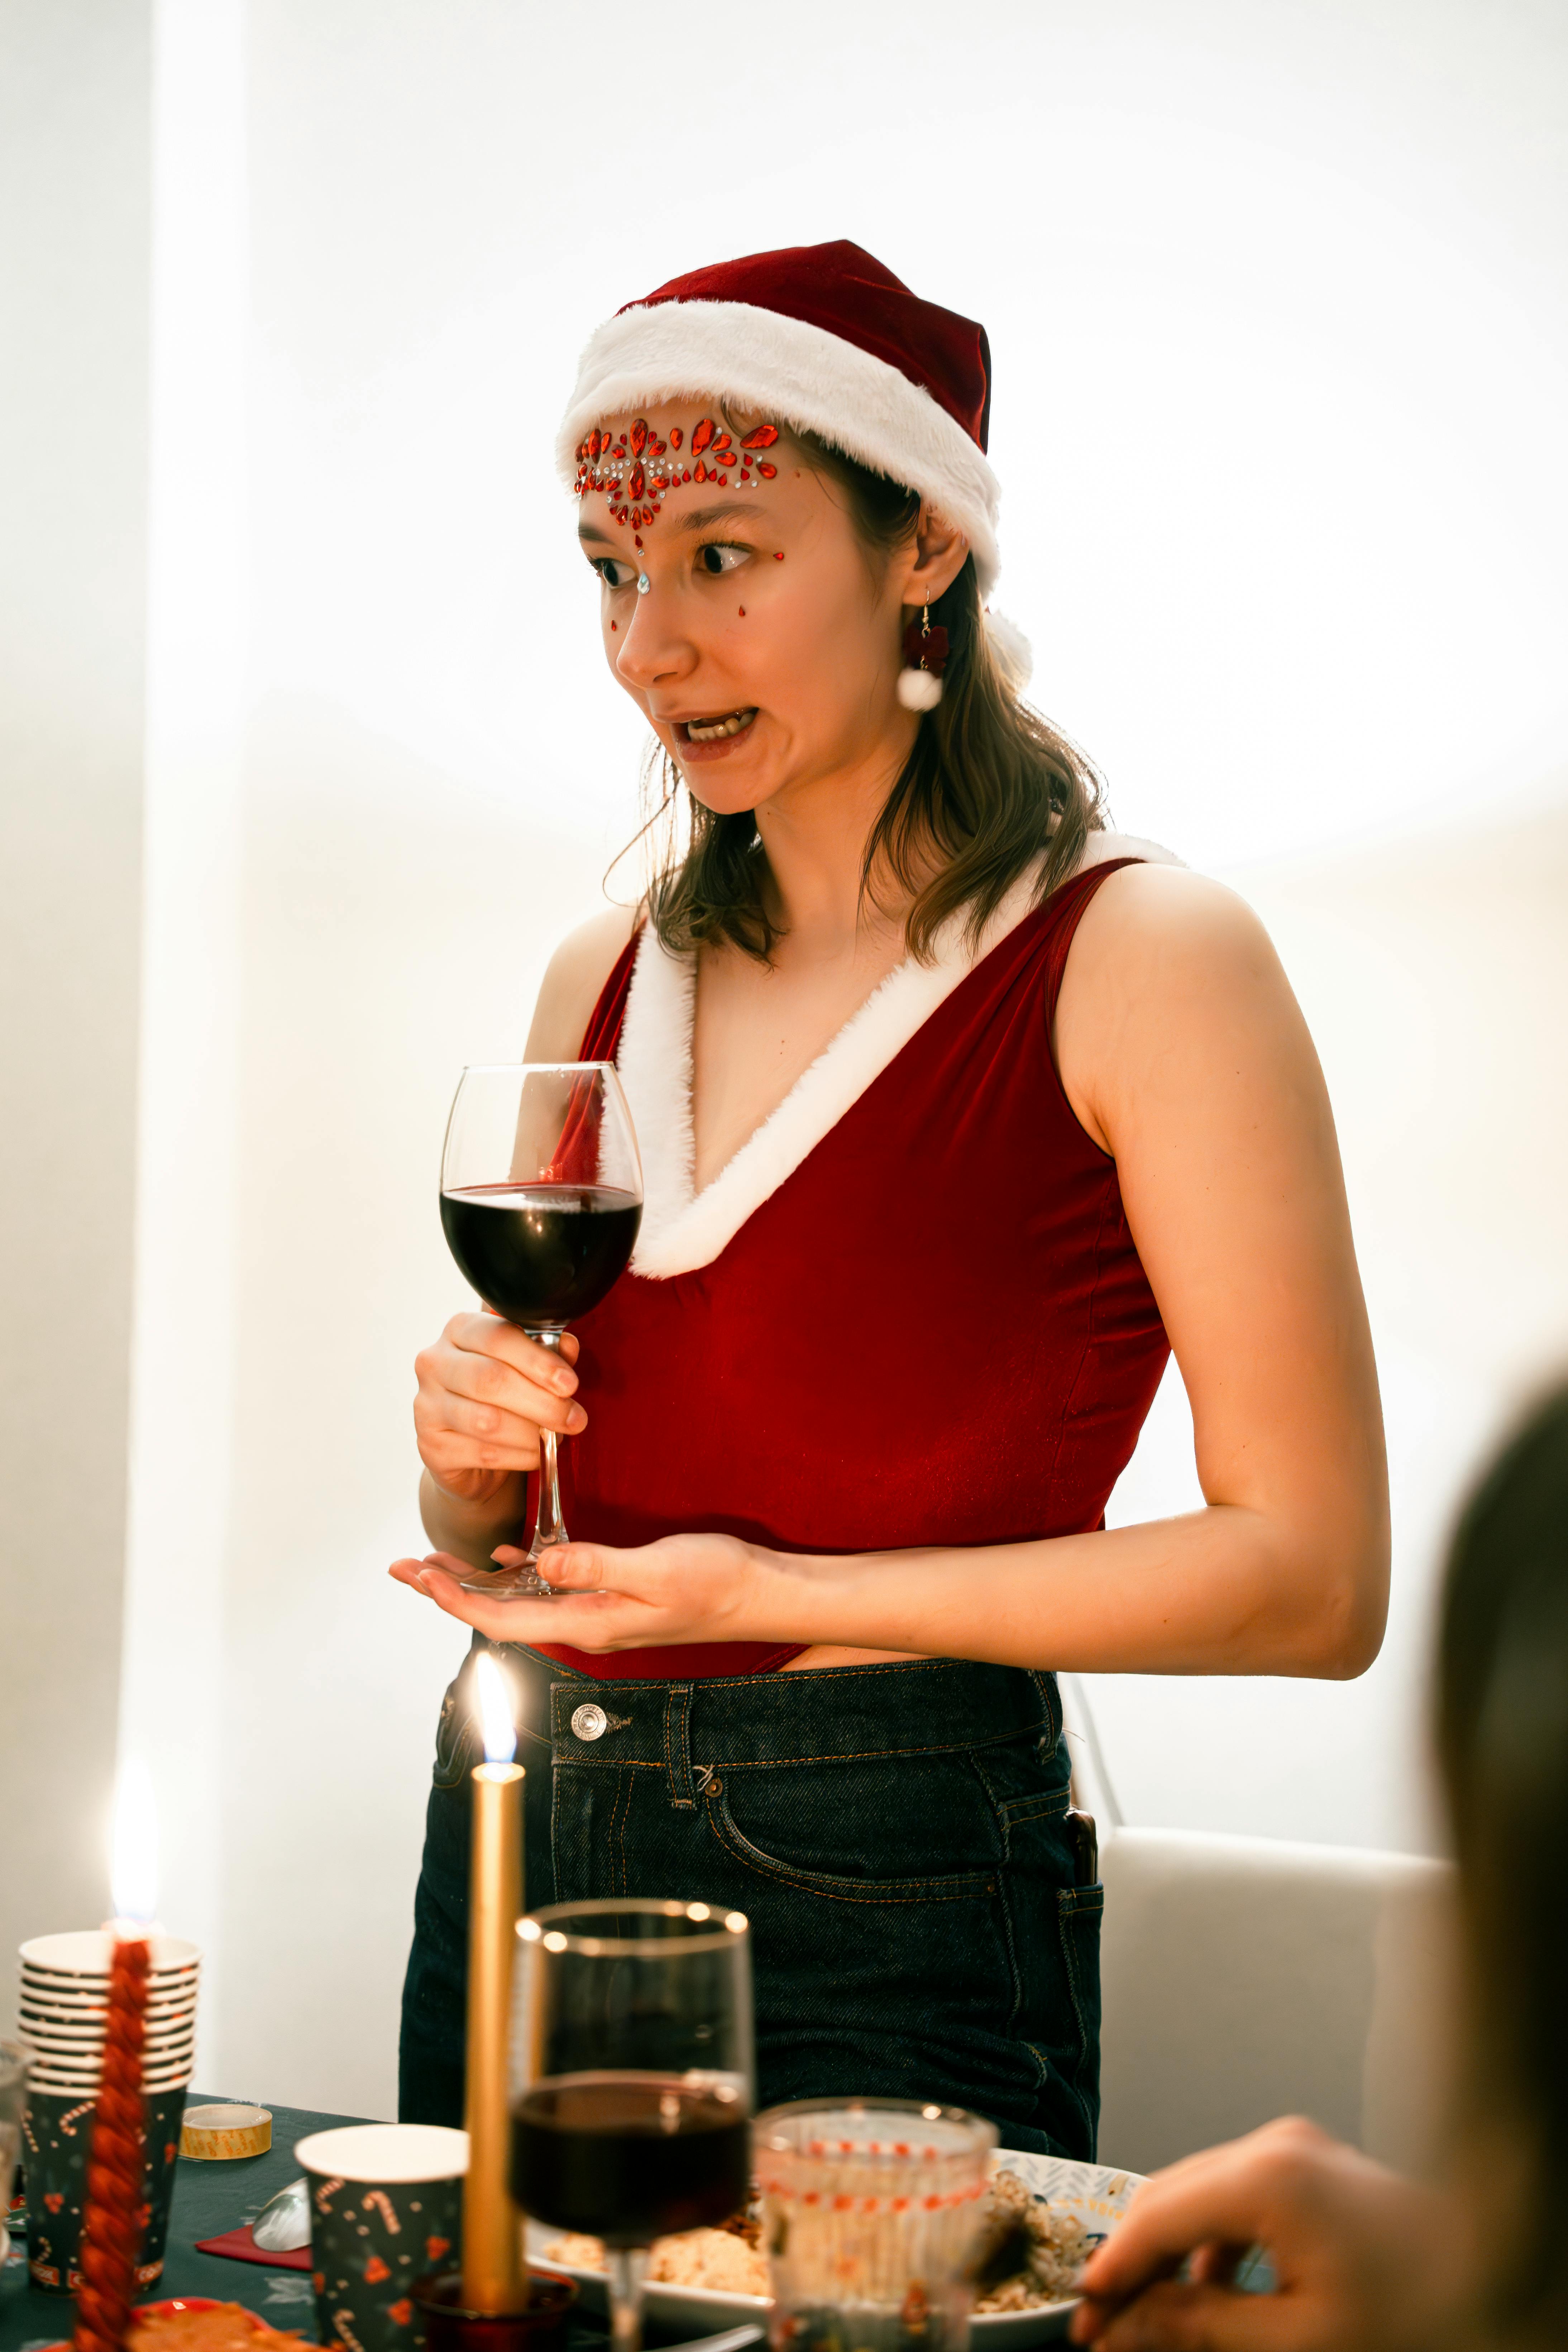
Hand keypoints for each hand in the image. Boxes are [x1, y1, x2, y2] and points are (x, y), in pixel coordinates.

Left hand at [388, 1530, 768, 1650]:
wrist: (761, 1596)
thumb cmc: (718, 1583)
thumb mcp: (658, 1569)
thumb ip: (599, 1566)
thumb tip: (544, 1563)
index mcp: (590, 1622)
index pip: (503, 1616)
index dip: (456, 1597)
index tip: (419, 1576)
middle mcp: (586, 1624)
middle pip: (501, 1611)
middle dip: (450, 1591)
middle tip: (407, 1567)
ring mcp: (599, 1612)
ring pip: (522, 1601)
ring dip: (478, 1583)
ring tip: (439, 1564)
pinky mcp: (614, 1595)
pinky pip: (552, 1588)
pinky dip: (521, 1571)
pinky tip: (508, 1555)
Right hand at [413, 1311, 584, 1506]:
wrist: (469, 1449)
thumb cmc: (502, 1395)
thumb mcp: (526, 1367)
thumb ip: (547, 1353)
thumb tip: (568, 1345)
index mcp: (460, 1330)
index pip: (498, 1336)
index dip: (538, 1360)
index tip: (570, 1383)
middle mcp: (435, 1362)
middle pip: (491, 1378)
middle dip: (542, 1402)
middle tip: (575, 1419)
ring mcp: (427, 1405)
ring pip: (487, 1420)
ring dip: (532, 1433)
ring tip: (558, 1437)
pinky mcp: (431, 1446)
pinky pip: (484, 1453)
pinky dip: (520, 1456)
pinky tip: (536, 1455)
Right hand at [1070, 2118, 1470, 2351]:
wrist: (1501, 2282)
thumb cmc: (1421, 2313)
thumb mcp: (1295, 2339)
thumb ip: (1200, 2327)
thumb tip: (1130, 2327)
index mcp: (1269, 2175)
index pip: (1155, 2213)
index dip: (1112, 2270)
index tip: (1085, 2319)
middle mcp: (1278, 2146)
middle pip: (1171, 2196)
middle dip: (1135, 2265)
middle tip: (1108, 2329)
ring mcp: (1299, 2152)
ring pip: (1201, 2198)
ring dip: (1173, 2260)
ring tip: (1157, 2324)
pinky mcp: (1316, 2170)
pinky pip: (1240, 2200)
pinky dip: (1216, 2249)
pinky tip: (1215, 2300)